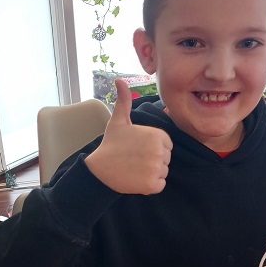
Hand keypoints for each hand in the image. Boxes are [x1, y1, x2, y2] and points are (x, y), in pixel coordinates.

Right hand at [85, 79, 172, 194]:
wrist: (99, 168)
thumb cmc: (111, 144)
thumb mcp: (119, 120)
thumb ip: (124, 100)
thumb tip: (119, 80)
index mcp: (158, 135)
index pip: (166, 145)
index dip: (153, 148)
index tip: (138, 149)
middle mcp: (159, 151)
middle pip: (166, 159)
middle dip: (153, 161)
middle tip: (134, 159)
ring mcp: (156, 168)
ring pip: (163, 172)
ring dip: (151, 173)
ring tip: (135, 168)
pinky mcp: (152, 184)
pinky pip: (160, 185)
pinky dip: (150, 185)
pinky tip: (136, 178)